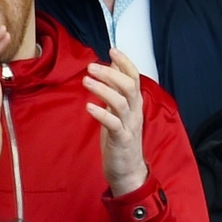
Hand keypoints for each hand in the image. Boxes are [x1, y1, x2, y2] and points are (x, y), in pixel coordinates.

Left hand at [84, 51, 149, 197]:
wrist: (128, 171)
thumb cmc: (121, 139)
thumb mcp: (120, 111)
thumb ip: (117, 90)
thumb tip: (113, 67)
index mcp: (134, 104)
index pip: (134, 78)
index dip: (125, 63)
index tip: (112, 50)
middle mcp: (135, 113)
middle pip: (129, 87)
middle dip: (110, 74)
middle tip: (91, 66)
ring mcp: (129, 127)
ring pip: (121, 102)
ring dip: (103, 89)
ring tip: (86, 81)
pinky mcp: (122, 141)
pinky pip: (114, 125)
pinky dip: (101, 114)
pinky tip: (89, 107)